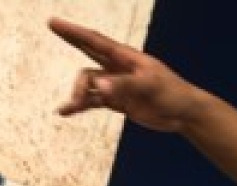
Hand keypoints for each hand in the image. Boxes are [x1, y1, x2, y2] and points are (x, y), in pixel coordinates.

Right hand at [49, 17, 206, 132]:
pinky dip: (81, 106)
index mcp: (126, 58)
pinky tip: (66, 111)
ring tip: (72, 106)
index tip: (56, 22)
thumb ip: (123, 85)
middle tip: (53, 26)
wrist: (183, 113)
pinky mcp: (118, 101)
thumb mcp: (149, 87)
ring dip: (78, 93)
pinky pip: (93, 101)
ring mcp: (116, 85)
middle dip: (71, 39)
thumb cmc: (171, 93)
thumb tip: (97, 86)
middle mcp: (118, 68)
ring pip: (89, 83)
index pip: (96, 41)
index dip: (75, 32)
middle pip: (88, 51)